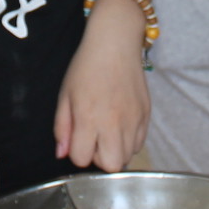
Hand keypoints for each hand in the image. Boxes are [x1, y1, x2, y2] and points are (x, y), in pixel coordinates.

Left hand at [56, 0, 150, 169]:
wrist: (116, 43)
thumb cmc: (86, 67)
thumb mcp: (65, 95)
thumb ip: (62, 127)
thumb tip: (61, 153)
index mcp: (89, 118)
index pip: (82, 158)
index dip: (76, 153)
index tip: (77, 139)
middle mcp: (114, 123)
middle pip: (111, 165)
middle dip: (99, 159)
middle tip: (93, 141)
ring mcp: (133, 120)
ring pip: (128, 157)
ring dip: (115, 150)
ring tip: (107, 131)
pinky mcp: (146, 115)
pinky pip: (139, 143)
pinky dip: (129, 142)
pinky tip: (120, 125)